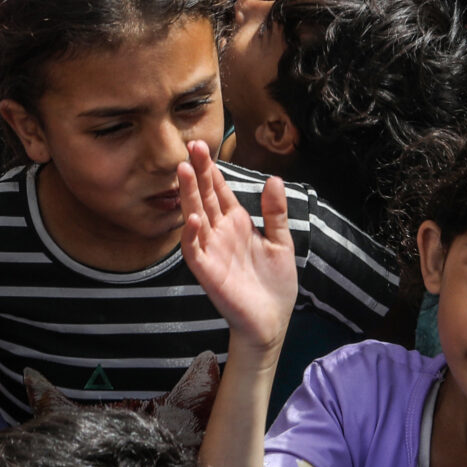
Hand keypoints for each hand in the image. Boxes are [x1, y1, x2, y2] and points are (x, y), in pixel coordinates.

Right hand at [177, 141, 295, 354]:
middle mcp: (220, 233)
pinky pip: (195, 251)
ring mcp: (212, 251)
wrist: (272, 321)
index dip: (212, 169)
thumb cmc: (275, 283)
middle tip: (190, 146)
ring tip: (185, 171)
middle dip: (198, 173)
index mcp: (237, 223)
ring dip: (189, 196)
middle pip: (205, 197)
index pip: (220, 191)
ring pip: (195, 217)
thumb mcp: (281, 242)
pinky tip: (194, 219)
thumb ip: (275, 212)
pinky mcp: (208, 273)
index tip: (202, 146)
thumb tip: (274, 179)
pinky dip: (192, 235)